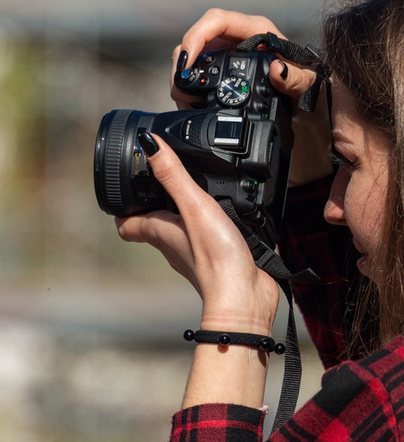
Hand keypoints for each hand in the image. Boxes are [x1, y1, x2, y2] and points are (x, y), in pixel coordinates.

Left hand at [115, 132, 278, 334]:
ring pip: (185, 232)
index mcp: (161, 232)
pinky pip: (212, 241)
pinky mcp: (222, 260)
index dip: (123, 206)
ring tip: (199, 195)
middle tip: (162, 185)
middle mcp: (176, 245)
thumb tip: (150, 144)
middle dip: (157, 205)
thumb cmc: (215, 259)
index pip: (128, 223)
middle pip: (156, 225)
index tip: (125, 188)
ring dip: (189, 216)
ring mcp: (198, 255)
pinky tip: (231, 220)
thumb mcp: (194, 206)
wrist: (243, 297)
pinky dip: (217, 228)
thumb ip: (174, 174)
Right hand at [171, 8, 332, 183]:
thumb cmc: (308, 83)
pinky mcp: (223, 68)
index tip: (188, 61)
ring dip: (185, 74)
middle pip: (199, 37)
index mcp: (256, 30)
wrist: (308, 96)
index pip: (217, 20)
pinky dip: (192, 85)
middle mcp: (238, 37)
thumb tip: (277, 71)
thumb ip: (294, 78)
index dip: (197, 36)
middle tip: (180, 84)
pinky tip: (192, 101)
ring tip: (184, 96)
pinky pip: (200, 71)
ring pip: (195, 55)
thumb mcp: (305, 82)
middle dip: (185, 60)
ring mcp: (229, 52)